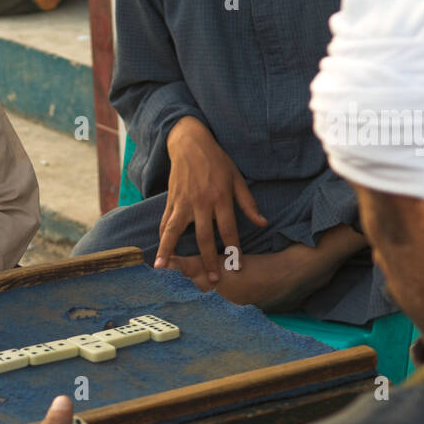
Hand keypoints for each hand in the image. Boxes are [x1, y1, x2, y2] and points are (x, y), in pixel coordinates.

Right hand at [158, 117, 266, 283]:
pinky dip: (162, 238)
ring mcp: (183, 202)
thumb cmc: (217, 161)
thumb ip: (248, 203)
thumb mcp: (237, 179)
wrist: (189, 143)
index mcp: (220, 197)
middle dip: (209, 260)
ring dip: (169, 251)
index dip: (234, 248)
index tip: (237, 266)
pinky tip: (161, 253)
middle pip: (204, 237)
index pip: (229, 228)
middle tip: (213, 279)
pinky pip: (165, 222)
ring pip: (174, 231)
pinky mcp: (171, 201)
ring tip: (163, 268)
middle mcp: (201, 202)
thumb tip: (262, 223)